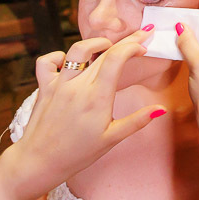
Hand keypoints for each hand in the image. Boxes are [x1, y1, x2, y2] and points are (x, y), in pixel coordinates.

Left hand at [0, 28, 164, 199]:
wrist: (38, 163)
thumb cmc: (77, 154)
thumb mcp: (111, 139)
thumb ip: (137, 121)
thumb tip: (160, 109)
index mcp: (97, 97)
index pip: (116, 58)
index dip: (133, 46)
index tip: (144, 46)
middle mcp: (77, 86)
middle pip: (104, 52)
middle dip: (125, 41)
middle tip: (140, 36)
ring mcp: (58, 85)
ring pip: (77, 50)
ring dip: (96, 43)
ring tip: (107, 46)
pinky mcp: (44, 87)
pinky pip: (47, 62)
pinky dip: (58, 56)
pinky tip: (68, 61)